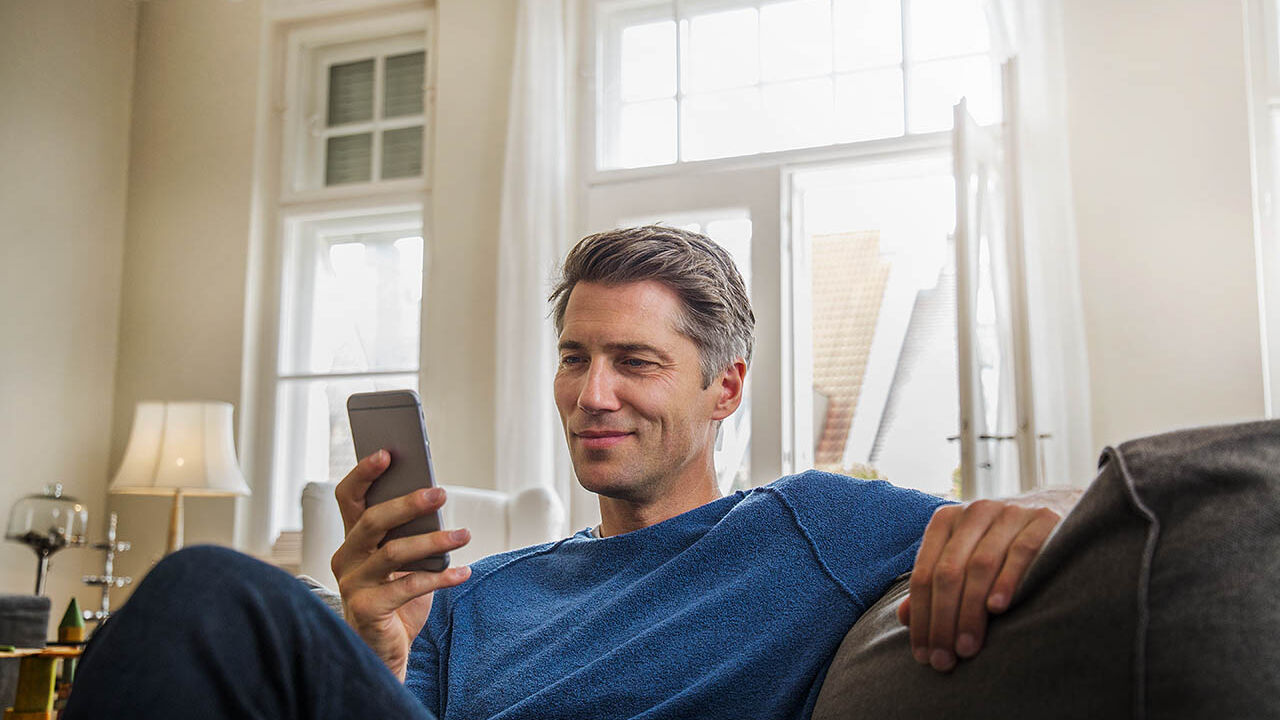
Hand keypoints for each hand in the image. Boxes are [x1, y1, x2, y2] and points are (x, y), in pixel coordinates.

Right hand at [331, 450, 472, 680]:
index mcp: (353, 538)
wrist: (384, 648)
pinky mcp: (366, 610)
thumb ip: (408, 532)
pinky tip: (463, 571)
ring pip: (393, 553)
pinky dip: (440, 578)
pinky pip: (407, 588)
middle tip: (441, 493)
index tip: (387, 453)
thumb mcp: (403, 559)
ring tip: (464, 534)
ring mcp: (352, 584)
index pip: (349, 497)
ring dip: (433, 541)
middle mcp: (346, 557)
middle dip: (408, 503)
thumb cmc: (398, 595)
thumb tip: (434, 497)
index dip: (363, 473)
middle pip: (373, 521)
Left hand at [896, 499, 1059, 672]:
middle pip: (948, 572)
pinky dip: (1007, 581)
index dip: (921, 617)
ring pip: (981, 565)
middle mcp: (973, 513)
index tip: (923, 656)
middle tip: (945, 660)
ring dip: (970, 611)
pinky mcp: (1042, 519)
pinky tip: (998, 608)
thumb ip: (934, 586)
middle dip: (943, 621)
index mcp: (946, 521)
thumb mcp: (963, 560)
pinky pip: (1021, 552)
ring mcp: (1009, 513)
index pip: (923, 574)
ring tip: (967, 647)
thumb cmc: (1000, 547)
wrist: (1056, 509)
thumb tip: (904, 618)